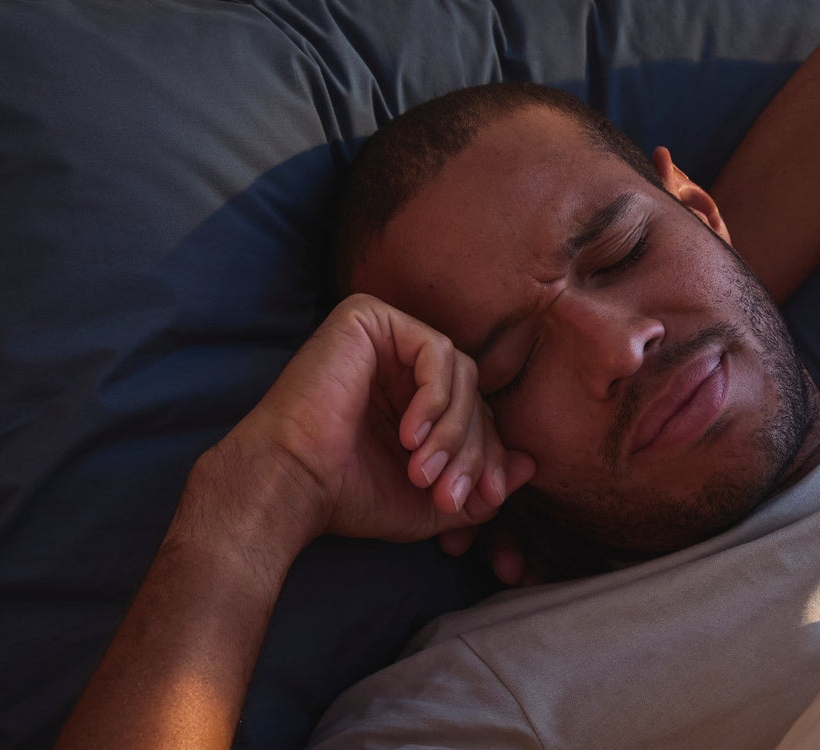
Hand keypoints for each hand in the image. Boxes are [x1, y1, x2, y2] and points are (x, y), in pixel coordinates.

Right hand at [191, 293, 536, 557]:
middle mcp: (398, 362)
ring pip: (461, 373)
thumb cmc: (350, 496)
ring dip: (454, 430)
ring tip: (424, 472)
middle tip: (453, 495)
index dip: (488, 457)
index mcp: (410, 397)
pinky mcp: (369, 318)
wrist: (289, 485)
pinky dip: (434, 398)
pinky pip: (435, 350)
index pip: (475, 414)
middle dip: (473, 449)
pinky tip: (410, 437)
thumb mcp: (432, 501)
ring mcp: (384, 336)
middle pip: (473, 392)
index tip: (486, 500)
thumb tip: (529, 466)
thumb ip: (481, 486)